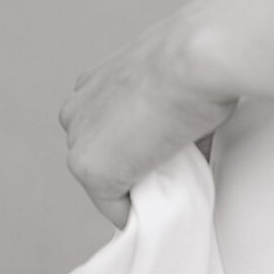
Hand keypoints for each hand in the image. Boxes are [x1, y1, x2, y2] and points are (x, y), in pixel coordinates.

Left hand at [58, 0, 239, 227]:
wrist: (197, 59)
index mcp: (93, 86)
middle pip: (104, 159)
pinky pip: (116, 209)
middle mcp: (76, 111)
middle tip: (175, 172)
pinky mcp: (92, 171)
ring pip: (107, 186)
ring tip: (177, 179)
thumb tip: (184, 150)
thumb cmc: (196, 62)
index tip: (165, 157)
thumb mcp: (173, 86)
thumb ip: (163, 120)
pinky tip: (168, 198)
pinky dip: (142, 214)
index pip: (106, 134)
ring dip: (139, 190)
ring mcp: (80, 142)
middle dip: (135, 171)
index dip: (138, 150)